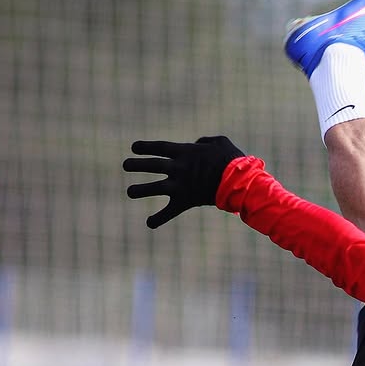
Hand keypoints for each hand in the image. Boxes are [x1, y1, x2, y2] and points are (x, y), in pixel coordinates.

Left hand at [123, 136, 244, 227]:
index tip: (134, 148)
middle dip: (136, 165)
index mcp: (185, 152)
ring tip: (129, 192)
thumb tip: (197, 144)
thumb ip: (205, 142)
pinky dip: (159, 218)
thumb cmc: (233, 160)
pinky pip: (170, 211)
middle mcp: (178, 168)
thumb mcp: (220, 142)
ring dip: (140, 190)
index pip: (159, 147)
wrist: (238, 182)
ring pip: (154, 188)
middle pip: (151, 165)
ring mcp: (180, 185)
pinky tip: (149, 224)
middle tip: (126, 165)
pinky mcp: (186, 201)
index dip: (145, 147)